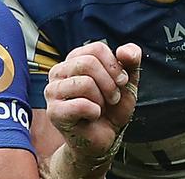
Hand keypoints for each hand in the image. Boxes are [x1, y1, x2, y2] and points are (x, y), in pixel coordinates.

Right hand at [44, 41, 140, 166]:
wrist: (105, 136)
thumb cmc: (112, 106)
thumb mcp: (128, 80)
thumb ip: (131, 59)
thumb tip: (123, 50)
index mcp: (75, 58)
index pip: (96, 49)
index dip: (115, 66)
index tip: (121, 81)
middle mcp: (59, 71)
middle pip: (89, 63)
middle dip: (109, 83)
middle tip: (113, 98)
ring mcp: (53, 91)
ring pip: (85, 83)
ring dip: (102, 99)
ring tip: (101, 107)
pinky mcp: (54, 112)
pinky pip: (81, 105)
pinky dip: (95, 112)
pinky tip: (92, 116)